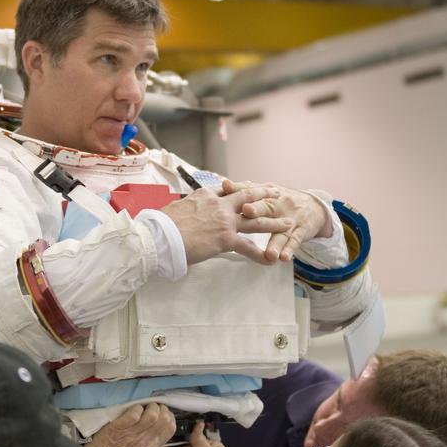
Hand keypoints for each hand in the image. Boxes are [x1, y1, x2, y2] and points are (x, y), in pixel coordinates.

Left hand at [87, 403, 175, 446]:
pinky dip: (136, 408)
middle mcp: (145, 440)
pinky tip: (132, 410)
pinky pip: (134, 412)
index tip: (163, 414)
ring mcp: (132, 433)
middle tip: (154, 408)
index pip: (170, 428)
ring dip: (149, 407)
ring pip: (152, 414)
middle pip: (164, 419)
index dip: (169, 417)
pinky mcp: (119, 427)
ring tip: (144, 407)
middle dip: (161, 409)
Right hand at [161, 185, 293, 264]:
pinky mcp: (225, 239)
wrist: (159, 236)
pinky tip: (271, 259)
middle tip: (276, 192)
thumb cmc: (160, 224)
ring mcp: (224, 221)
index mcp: (204, 195)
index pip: (225, 189)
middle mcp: (218, 204)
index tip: (245, 186)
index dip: (237, 189)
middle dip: (264, 193)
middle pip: (247, 196)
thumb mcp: (175, 207)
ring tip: (288, 222)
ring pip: (256, 219)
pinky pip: (248, 247)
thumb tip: (181, 211)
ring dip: (274, 221)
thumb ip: (185, 207)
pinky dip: (260, 254)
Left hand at [223, 179, 330, 262]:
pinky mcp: (301, 232)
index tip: (226, 188)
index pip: (252, 192)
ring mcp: (291, 219)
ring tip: (269, 254)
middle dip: (257, 209)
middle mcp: (279, 205)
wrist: (314, 207)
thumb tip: (224, 184)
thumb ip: (245, 190)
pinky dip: (289, 249)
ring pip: (281, 231)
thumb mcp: (266, 193)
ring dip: (274, 243)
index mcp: (268, 194)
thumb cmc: (281, 201)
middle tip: (246, 211)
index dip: (240, 190)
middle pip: (267, 207)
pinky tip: (283, 258)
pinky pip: (294, 242)